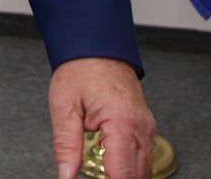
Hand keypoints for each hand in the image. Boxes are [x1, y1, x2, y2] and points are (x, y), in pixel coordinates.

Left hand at [48, 56, 154, 178]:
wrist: (98, 46)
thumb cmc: (81, 70)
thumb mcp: (64, 107)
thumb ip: (66, 146)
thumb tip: (66, 176)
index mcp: (121, 122)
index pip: (122, 174)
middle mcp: (140, 127)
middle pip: (136, 176)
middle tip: (96, 176)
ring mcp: (146, 127)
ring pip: (144, 170)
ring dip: (124, 176)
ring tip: (101, 172)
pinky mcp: (145, 127)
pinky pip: (144, 157)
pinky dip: (130, 168)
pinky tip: (112, 168)